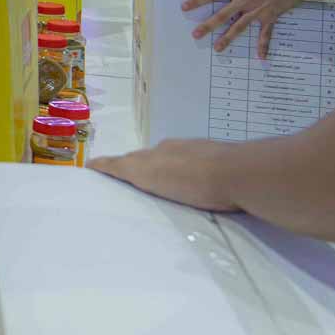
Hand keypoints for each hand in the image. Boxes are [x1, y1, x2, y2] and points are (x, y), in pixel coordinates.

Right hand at [89, 139, 239, 211]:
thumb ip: (124, 168)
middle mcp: (172, 148)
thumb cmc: (193, 182)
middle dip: (138, 167)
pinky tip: (196, 185)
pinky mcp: (218, 159)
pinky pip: (194, 163)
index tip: (94, 167)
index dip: (110, 164)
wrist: (239, 174)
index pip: (126, 159)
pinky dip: (187, 171)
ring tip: (165, 187)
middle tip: (134, 183)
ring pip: (172, 158)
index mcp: (155, 153)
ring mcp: (196, 151)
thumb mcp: (149, 176)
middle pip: (148, 157)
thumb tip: (97, 161)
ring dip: (165, 169)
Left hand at [180, 0, 310, 57]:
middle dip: (207, 25)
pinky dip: (263, 46)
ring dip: (227, 38)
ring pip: (238, 27)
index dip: (197, 1)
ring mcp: (256, 11)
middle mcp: (244, 0)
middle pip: (222, 15)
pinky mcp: (269, 17)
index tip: (185, 7)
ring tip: (217, 48)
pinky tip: (260, 57)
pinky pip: (265, 34)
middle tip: (196, 34)